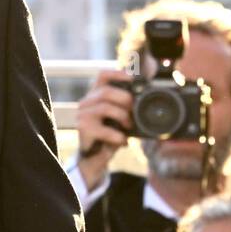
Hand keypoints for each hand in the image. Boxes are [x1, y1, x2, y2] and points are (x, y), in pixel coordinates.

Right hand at [75, 70, 134, 191]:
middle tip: (134, 110)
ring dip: (122, 117)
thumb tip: (148, 97)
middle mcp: (86, 102)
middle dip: (124, 99)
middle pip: (105, 91)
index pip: (102, 76)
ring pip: (104, 107)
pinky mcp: (83, 129)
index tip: (133, 79)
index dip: (118, 73)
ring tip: (128, 127)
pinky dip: (117, 136)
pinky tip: (122, 141)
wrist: (96, 157)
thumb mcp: (121, 117)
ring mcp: (82, 115)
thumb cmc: (110, 134)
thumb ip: (128, 106)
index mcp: (95, 95)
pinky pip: (104, 129)